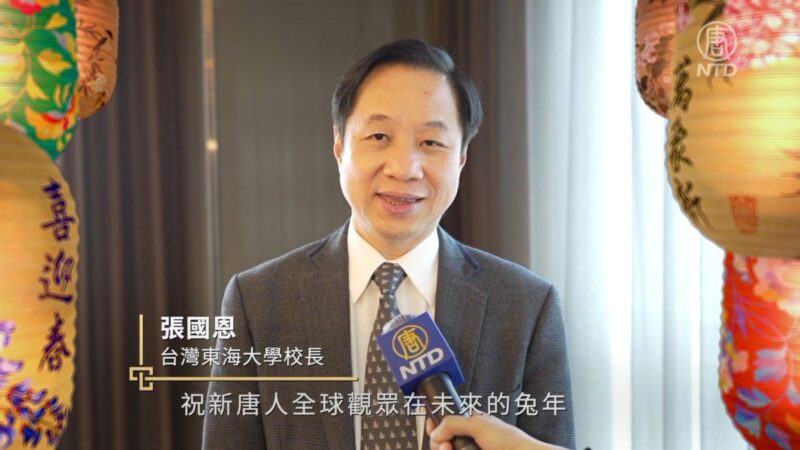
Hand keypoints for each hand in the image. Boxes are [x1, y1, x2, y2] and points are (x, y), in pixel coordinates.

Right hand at [426, 414, 567, 449]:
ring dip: (443, 449)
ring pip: (445, 449)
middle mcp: (466, 437)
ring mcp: (468, 449)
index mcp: (469, 421)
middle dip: (438, 441)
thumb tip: (436, 431)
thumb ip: (453, 423)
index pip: (445, 420)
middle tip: (445, 444)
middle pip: (441, 438)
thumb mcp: (478, 425)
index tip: (431, 427)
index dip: (435, 424)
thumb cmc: (508, 440)